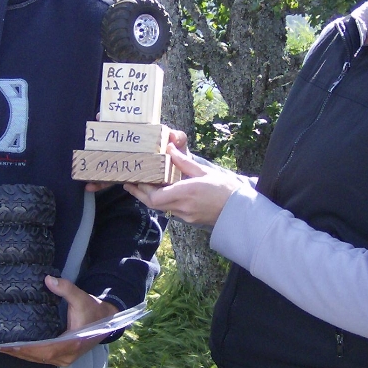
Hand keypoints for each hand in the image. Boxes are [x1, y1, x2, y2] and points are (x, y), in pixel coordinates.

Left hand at [0, 275, 119, 366]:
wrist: (107, 320)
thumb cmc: (93, 310)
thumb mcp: (81, 298)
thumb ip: (66, 289)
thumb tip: (48, 279)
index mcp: (72, 343)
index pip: (45, 349)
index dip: (27, 348)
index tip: (9, 345)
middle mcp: (67, 355)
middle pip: (38, 357)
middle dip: (18, 352)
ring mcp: (66, 358)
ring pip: (39, 360)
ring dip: (21, 355)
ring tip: (1, 349)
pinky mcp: (63, 357)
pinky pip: (43, 359)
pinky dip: (29, 355)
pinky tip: (16, 350)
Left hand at [125, 143, 244, 226]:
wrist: (239, 211)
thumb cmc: (226, 190)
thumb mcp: (205, 172)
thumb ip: (185, 163)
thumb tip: (170, 149)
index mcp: (187, 193)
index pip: (156, 197)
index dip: (143, 190)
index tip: (136, 179)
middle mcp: (183, 207)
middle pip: (153, 204)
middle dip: (140, 194)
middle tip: (129, 183)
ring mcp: (185, 215)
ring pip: (160, 207)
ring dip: (149, 197)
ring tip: (139, 186)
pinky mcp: (188, 219)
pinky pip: (169, 209)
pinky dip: (161, 201)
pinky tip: (158, 192)